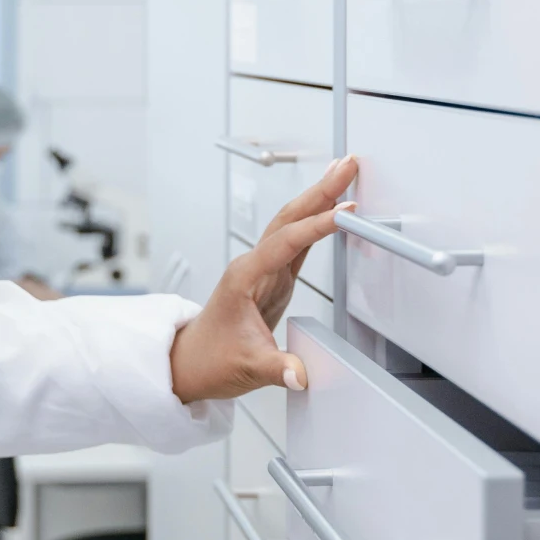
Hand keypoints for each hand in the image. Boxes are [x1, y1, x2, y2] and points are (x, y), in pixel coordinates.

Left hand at [168, 158, 358, 404]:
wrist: (192, 363)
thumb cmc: (210, 359)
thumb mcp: (246, 367)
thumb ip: (277, 368)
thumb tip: (300, 373)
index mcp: (244, 277)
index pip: (285, 243)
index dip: (316, 227)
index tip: (343, 212)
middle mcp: (252, 265)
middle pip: (290, 218)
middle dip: (320, 190)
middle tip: (347, 166)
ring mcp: (263, 270)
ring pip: (293, 224)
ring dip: (319, 198)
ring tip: (343, 175)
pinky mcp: (273, 279)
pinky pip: (297, 243)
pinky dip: (316, 224)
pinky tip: (331, 211)